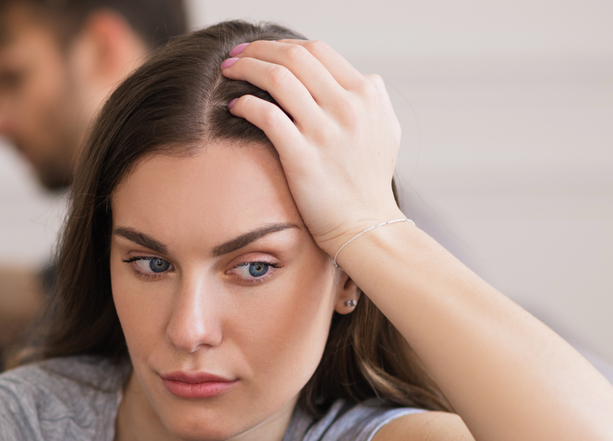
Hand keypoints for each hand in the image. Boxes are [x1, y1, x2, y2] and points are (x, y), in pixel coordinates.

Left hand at [222, 40, 405, 256]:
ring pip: (277, 79)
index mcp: (367, 94)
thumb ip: (367, 98)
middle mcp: (349, 106)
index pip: (317, 50)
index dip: (283, 44)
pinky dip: (245, 103)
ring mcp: (326, 131)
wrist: (366, 225)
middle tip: (236, 55)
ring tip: (228, 72)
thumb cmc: (370, 181)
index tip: (262, 50)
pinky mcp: (303, 156)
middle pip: (294, 57)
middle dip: (258, 50)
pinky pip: (266, 115)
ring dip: (246, 68)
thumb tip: (344, 77)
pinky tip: (234, 105)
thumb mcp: (384, 129)